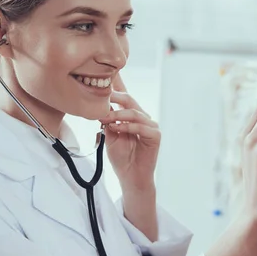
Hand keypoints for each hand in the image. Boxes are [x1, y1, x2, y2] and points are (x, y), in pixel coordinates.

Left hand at [99, 74, 159, 192]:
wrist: (130, 176)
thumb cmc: (122, 157)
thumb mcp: (110, 135)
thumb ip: (108, 120)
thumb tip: (100, 105)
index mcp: (133, 116)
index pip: (124, 97)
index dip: (116, 87)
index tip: (103, 78)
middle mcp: (143, 118)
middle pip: (129, 100)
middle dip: (114, 96)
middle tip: (101, 97)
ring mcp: (151, 126)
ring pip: (134, 113)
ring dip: (117, 114)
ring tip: (105, 118)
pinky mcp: (155, 136)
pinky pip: (141, 127)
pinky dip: (127, 127)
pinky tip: (117, 129)